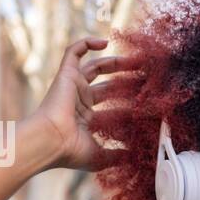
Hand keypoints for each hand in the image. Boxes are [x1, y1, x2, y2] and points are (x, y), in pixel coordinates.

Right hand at [26, 36, 139, 171]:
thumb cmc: (70, 152)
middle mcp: (80, 100)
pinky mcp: (66, 74)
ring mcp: (73, 86)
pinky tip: (105, 41)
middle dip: (127, 78)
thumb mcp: (101, 157)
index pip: (112, 104)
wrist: (50, 142)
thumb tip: (137, 157)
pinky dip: (87, 43)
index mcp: (87, 118)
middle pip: (107, 83)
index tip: (149, 98)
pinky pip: (74, 51)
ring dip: (116, 61)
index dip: (130, 100)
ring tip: (137, 59)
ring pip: (96, 66)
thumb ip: (119, 156)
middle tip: (148, 75)